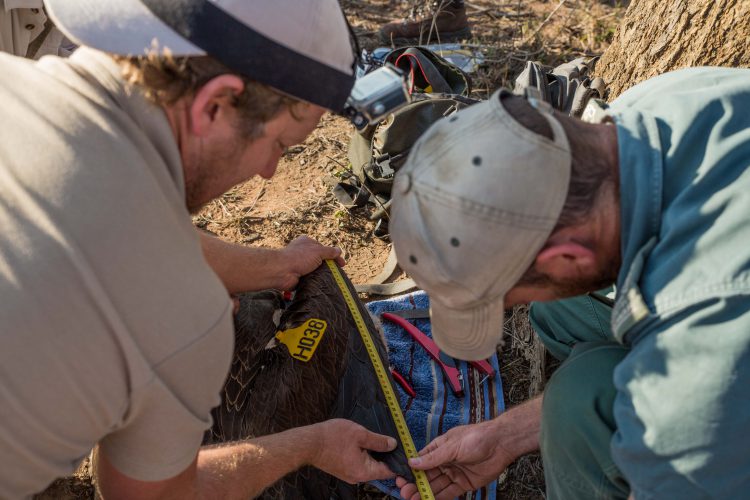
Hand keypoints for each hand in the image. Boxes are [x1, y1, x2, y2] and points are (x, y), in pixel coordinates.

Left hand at [276, 236, 344, 290]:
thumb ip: (329, 252)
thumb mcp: (318, 251)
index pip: (324, 249)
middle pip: (320, 260)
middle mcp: (303, 253)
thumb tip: (339, 250)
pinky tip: (322, 285)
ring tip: (331, 280)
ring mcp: (301, 265)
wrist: (282, 271)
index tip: (342, 264)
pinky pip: (311, 278)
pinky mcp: (299, 276)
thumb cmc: (299, 257)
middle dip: (329, 266)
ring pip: (316, 270)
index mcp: (307, 243)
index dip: (334, 256)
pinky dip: (316, 281)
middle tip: (338, 274)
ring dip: (322, 275)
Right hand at [310, 419, 396, 483]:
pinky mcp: (343, 470)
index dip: (397, 460)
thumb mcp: (360, 434)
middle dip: (385, 455)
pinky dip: (363, 454)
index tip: (404, 450)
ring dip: (373, 453)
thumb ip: (378, 441)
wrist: (308, 443)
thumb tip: (393, 445)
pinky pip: (359, 463)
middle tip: (389, 439)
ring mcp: (349, 474)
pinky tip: (362, 443)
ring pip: (368, 465)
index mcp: (364, 471)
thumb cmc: (332, 437)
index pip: (388, 471)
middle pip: (379, 468)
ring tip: (375, 438)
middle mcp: (357, 477)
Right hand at [396, 420, 518, 499]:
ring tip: (412, 499)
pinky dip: (439, 498)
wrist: (500, 444)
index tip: (400, 478)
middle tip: (405, 493)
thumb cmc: (476, 438)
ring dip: (424, 492)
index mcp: (439, 448)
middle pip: (427, 475)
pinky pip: (449, 493)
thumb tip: (412, 462)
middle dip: (415, 484)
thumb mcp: (451, 446)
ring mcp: (454, 473)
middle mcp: (445, 461)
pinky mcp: (464, 484)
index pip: (421, 460)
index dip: (411, 470)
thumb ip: (433, 457)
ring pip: (436, 485)